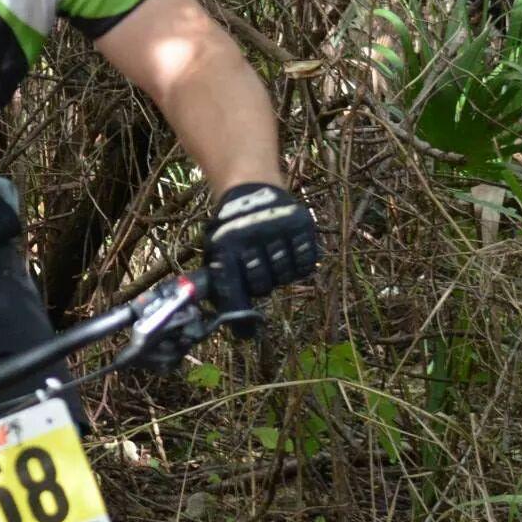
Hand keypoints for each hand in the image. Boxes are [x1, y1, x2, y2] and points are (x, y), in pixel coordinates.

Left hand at [203, 182, 318, 320]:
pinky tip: (289, 254)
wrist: (249, 187)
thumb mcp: (216, 249)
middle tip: (258, 271)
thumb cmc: (230, 229)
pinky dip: (298, 265)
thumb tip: (240, 333)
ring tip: (272, 257)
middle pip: (262, 285)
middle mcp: (251, 236)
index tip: (245, 333)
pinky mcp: (300, 224)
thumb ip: (223, 285)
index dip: (238, 310)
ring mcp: (278, 229)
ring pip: (284, 275)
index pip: (232, 286)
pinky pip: (305, 264)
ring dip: (279, 274)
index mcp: (225, 244)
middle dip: (259, 284)